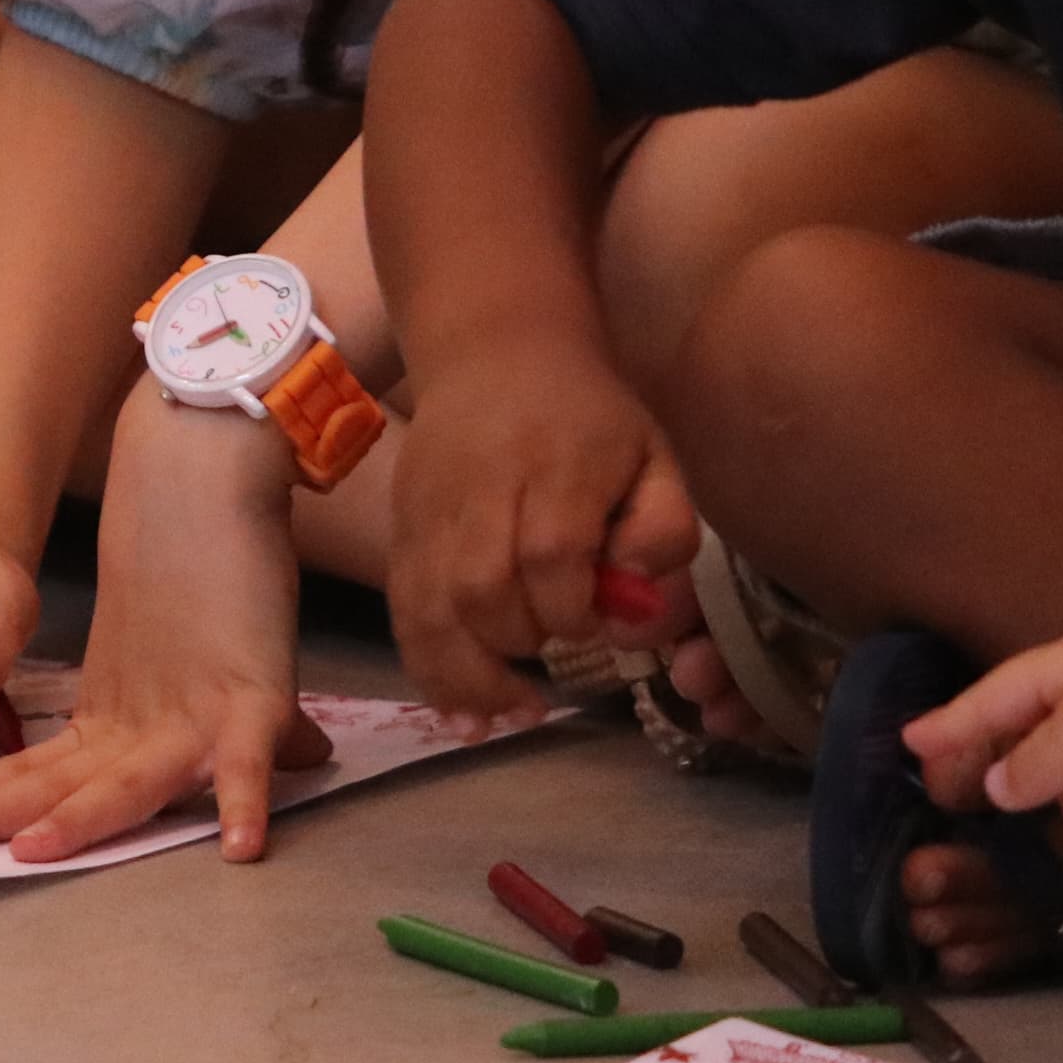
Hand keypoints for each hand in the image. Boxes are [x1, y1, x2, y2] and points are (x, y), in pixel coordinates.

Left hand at [0, 396, 325, 860]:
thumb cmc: (187, 555)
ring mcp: (199, 713)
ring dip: (81, 817)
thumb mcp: (153, 653)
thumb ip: (150, 714)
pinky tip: (240, 846)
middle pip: (66, 781)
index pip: (39, 771)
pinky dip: (249, 799)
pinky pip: (253, 760)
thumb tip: (185, 756)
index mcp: (114, 718)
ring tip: (30, 851)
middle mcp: (146, 724)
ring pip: (133, 780)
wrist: (206, 463)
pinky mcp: (256, 692)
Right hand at [385, 344, 694, 726]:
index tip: (598, 620)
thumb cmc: (587, 415)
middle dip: (523, 641)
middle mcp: (480, 491)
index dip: (575, 608)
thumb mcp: (653, 454)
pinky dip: (429, 673)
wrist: (492, 349)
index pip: (551, 553)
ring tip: (510, 713)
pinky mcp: (400, 534)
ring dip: (471, 678)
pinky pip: (403, 616)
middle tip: (556, 649)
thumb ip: (663, 530)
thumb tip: (635, 606)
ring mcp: (430, 515)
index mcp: (554, 464)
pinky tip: (463, 712)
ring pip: (431, 612)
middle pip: (482, 590)